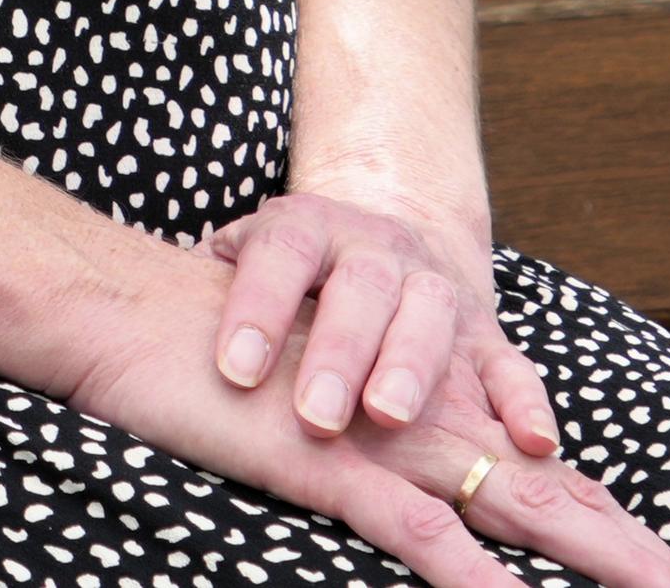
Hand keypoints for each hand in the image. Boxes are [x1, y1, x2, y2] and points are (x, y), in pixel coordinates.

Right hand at [55, 243, 669, 587]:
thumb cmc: (206, 368)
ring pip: (518, 509)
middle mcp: (422, 422)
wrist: (126, 310)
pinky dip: (474, 580)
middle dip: (638, 555)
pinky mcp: (332, 463)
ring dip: (600, 559)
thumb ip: (361, 464)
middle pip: (558, 498)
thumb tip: (416, 515)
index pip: (540, 479)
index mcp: (424, 417)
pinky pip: (418, 531)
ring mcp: (384, 442)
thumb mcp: (300, 424)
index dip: (613, 530)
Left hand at [206, 189, 559, 457]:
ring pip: (430, 318)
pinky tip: (531, 442)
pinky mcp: (483, 330)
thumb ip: (206, 283)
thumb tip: (138, 317)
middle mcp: (376, 250)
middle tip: (317, 415)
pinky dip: (524, 401)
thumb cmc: (287, 275)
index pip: (280, 254)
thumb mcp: (242, 259)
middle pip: (361, 289)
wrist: (381, 234)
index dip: (257, 308)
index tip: (234, 371)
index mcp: (308, 227)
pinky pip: (509, 362)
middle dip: (340, 351)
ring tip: (389, 419)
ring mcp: (434, 286)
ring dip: (412, 369)